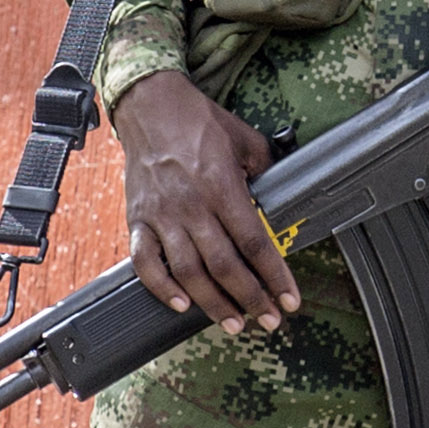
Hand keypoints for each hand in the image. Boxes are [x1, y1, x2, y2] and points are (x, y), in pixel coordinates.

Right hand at [113, 70, 302, 331]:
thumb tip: (280, 196)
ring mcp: (161, 215)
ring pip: (189, 272)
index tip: (290, 300)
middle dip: (251, 299)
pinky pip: (145, 262)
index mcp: (222, 186)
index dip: (275, 276)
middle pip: (226, 265)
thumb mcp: (244, 138)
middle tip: (269, 321)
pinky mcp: (137, 219)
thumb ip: (265, 169)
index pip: (255, 242)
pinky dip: (161, 288)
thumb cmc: (197, 121)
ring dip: (213, 303)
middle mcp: (192, 205)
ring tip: (233, 324)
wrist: (149, 103)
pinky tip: (180, 305)